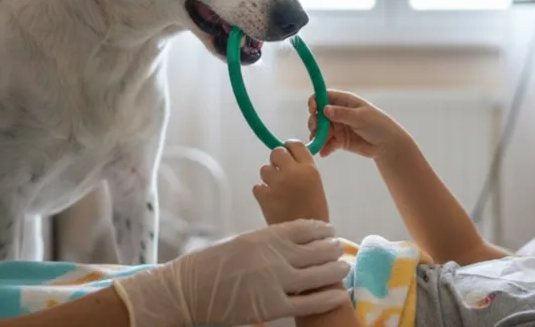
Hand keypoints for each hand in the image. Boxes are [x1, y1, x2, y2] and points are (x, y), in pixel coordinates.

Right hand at [115, 219, 350, 325]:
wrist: (190, 290)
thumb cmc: (212, 263)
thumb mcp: (242, 242)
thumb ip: (268, 241)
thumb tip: (292, 242)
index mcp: (264, 236)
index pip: (304, 228)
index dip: (322, 229)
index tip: (330, 230)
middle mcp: (274, 256)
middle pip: (316, 249)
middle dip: (332, 248)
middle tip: (341, 247)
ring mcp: (275, 282)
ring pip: (317, 275)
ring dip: (334, 270)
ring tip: (344, 267)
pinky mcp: (273, 307)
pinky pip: (308, 303)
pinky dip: (326, 298)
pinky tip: (338, 295)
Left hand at [253, 140, 329, 224]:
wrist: (308, 238)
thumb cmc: (314, 213)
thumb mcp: (316, 186)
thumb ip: (303, 171)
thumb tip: (288, 161)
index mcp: (309, 169)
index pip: (295, 145)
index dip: (289, 148)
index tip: (288, 154)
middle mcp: (292, 172)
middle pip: (276, 152)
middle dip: (277, 161)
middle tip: (280, 173)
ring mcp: (277, 184)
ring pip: (264, 169)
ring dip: (268, 178)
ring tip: (277, 191)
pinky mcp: (264, 196)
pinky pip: (257, 187)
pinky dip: (262, 193)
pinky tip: (270, 201)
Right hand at [308, 89, 412, 158]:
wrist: (388, 145)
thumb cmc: (378, 125)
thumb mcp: (361, 117)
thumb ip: (342, 114)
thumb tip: (324, 109)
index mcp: (344, 101)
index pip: (323, 97)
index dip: (315, 101)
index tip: (313, 110)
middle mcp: (338, 113)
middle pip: (318, 115)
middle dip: (315, 122)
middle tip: (317, 130)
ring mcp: (338, 127)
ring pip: (320, 130)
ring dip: (317, 136)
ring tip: (320, 143)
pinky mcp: (339, 141)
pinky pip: (327, 144)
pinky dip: (324, 148)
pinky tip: (324, 152)